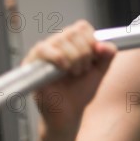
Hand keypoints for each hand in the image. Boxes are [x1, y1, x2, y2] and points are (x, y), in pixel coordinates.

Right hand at [22, 20, 116, 137]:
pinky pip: (43, 49)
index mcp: (72, 42)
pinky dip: (58, 58)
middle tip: (82, 70)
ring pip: (61, 39)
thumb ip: (107, 55)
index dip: (91, 42)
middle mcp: (56, 43)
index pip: (82, 27)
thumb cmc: (80, 92)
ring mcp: (43, 51)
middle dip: (83, 53)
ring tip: (73, 73)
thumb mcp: (100, 71)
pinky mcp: (31, 62)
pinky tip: (64, 69)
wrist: (68, 113)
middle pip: (73, 32)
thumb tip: (104, 45)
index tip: (93, 59)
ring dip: (73, 59)